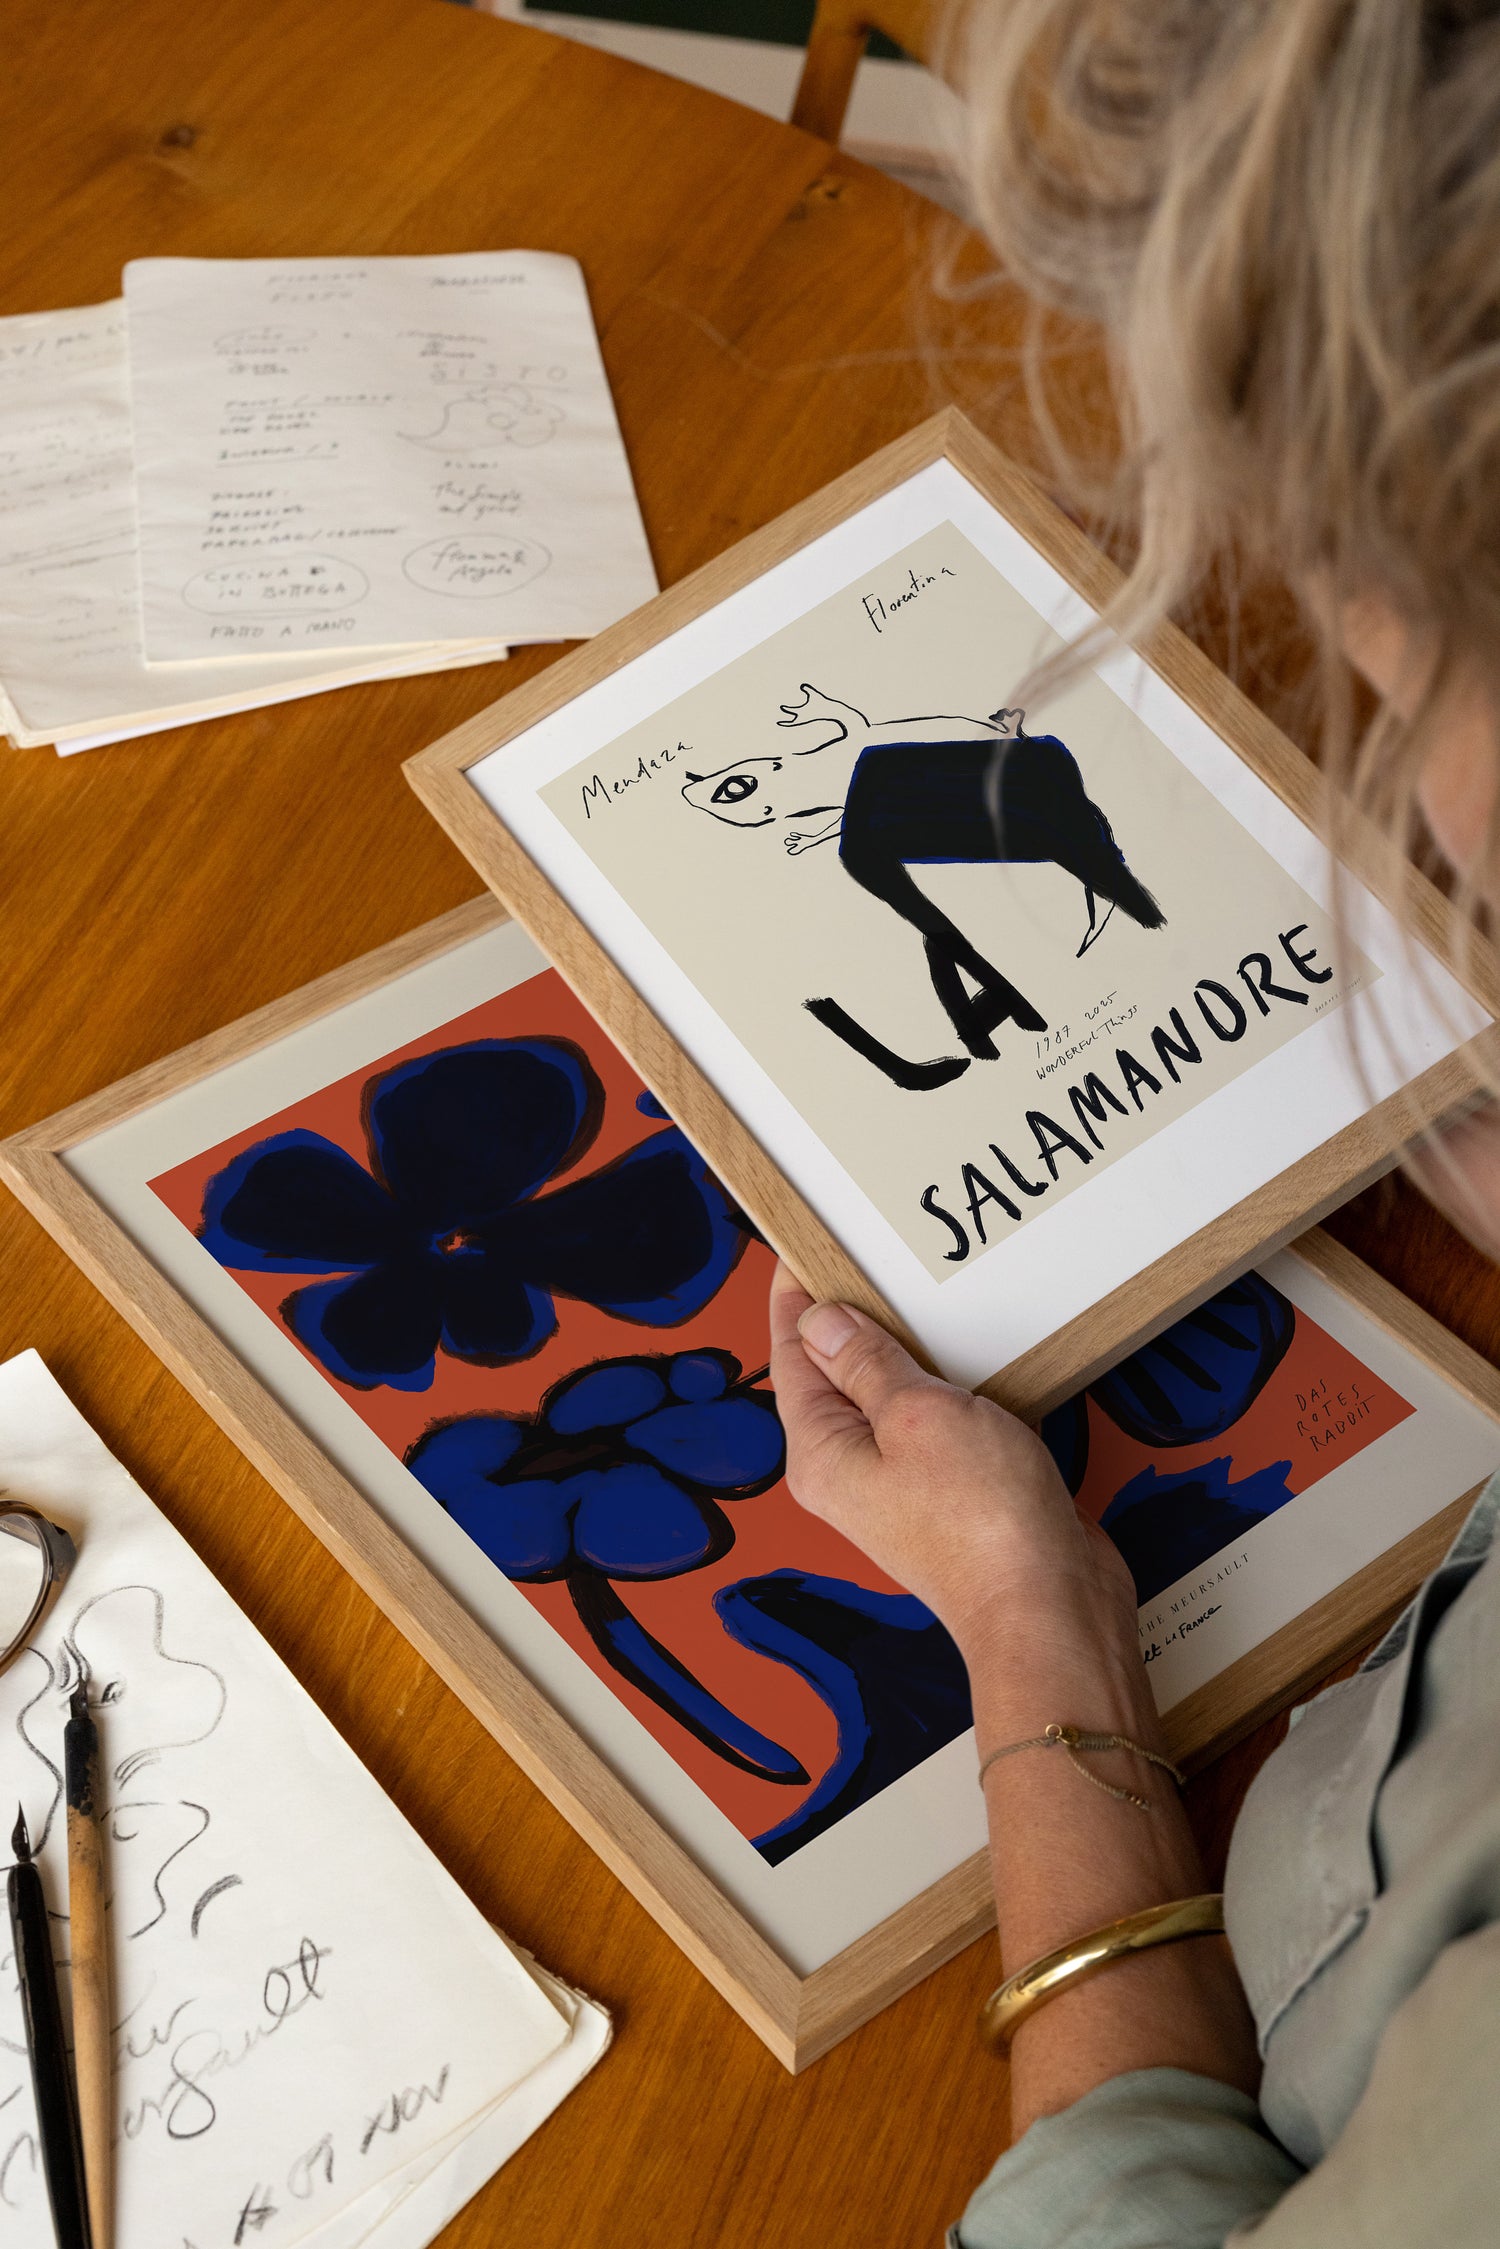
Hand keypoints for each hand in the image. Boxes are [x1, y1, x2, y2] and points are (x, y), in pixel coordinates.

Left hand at [769, 1264, 1143, 1681]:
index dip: (795, 1298)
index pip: (792, 1357)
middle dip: (848, 1317)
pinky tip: (975, 1352)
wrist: (1048, 1608)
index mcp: (822, 1452)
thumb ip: (867, 1364)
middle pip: (836, 1375)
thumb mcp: (916, 1415)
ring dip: (907, 1348)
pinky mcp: (953, 1491)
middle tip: (863, 1254)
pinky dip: (949, 1384)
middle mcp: (852, 1470)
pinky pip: (936, 1422)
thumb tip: (820, 1321)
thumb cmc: (981, 1521)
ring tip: (919, 1291)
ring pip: (891, 1396)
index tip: (802, 1247)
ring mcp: (903, 1483)